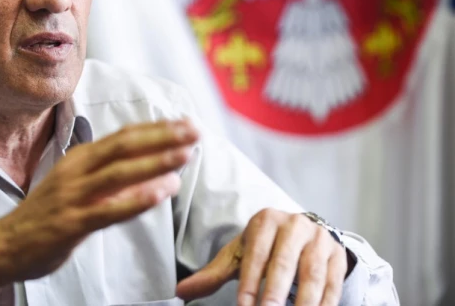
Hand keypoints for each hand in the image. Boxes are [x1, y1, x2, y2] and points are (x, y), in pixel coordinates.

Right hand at [0, 119, 198, 295]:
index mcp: (79, 159)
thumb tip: (146, 166)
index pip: (123, 136)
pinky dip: (137, 199)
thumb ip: (106, 175)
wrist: (5, 244)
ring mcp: (73, 196)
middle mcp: (76, 171)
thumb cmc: (46, 214)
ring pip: (119, 173)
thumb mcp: (75, 185)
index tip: (185, 122)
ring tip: (185, 155)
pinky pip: (109, 209)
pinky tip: (161, 192)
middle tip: (194, 129)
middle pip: (124, 147)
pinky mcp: (71, 223)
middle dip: (162, 136)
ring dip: (154, 162)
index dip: (156, 128)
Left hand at [176, 209, 348, 305]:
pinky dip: (324, 305)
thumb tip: (181, 291)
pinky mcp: (337, 257)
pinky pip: (332, 286)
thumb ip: (214, 274)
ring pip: (312, 276)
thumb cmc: (265, 247)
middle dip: (274, 294)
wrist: (304, 234)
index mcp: (266, 221)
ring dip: (303, 304)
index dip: (250, 284)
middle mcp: (295, 226)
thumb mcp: (240, 254)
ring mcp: (319, 240)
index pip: (257, 255)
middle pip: (284, 264)